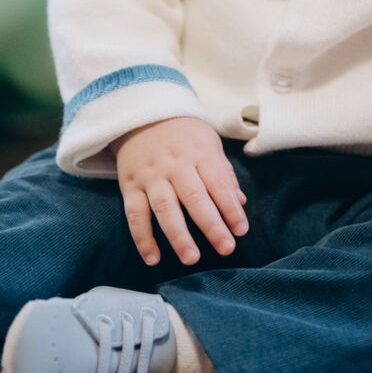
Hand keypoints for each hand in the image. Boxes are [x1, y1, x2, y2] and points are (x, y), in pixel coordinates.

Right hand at [113, 116, 248, 268]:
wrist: (142, 114)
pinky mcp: (130, 186)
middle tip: (226, 248)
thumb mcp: (209, 143)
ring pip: (164, 208)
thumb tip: (240, 204)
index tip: (241, 229)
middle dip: (211, 225)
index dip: (230, 208)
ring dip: (177, 235)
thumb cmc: (183, 134)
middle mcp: (174, 165)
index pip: (218, 183)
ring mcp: (150, 176)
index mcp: (199, 154)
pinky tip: (152, 258)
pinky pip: (134, 214)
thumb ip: (223, 174)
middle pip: (194, 197)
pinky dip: (142, 238)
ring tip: (191, 258)